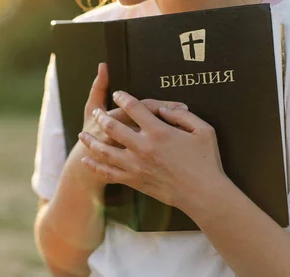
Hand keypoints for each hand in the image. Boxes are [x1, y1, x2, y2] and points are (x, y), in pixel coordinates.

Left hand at [78, 91, 226, 211]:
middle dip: (101, 116)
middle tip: (96, 112)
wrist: (203, 195)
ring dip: (91, 140)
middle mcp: (143, 147)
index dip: (123, 98)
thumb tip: (163, 108)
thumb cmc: (206, 161)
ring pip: (105, 150)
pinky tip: (86, 160)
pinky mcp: (134, 180)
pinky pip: (108, 173)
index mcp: (159, 132)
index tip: (117, 94)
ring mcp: (135, 165)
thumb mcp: (203, 130)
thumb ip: (182, 115)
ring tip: (83, 134)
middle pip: (113, 126)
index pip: (134, 108)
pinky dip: (95, 165)